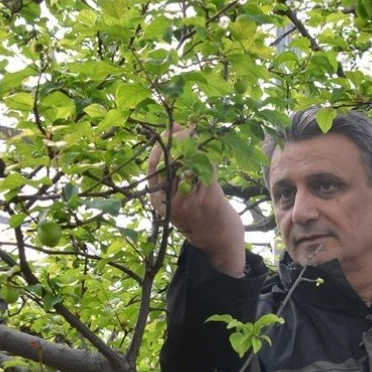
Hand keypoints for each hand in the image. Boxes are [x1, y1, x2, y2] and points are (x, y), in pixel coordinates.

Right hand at [144, 127, 245, 276]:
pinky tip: (211, 150)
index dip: (162, 145)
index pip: (153, 167)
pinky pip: (205, 170)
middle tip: (188, 129)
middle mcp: (168, 202)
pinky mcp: (206, 201)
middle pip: (169, 162)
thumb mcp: (177, 197)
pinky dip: (208, 156)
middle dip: (178, 140)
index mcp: (157, 201)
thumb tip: (175, 130)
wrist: (218, 243)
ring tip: (200, 135)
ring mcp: (187, 202)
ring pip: (188, 163)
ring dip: (195, 145)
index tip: (171, 130)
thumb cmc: (198, 214)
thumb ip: (173, 169)